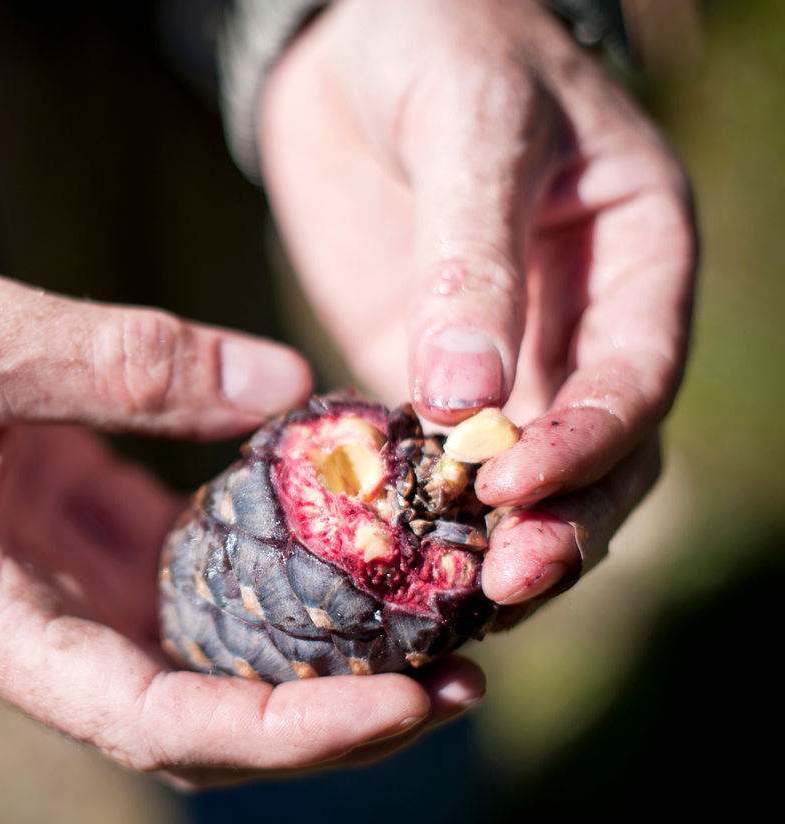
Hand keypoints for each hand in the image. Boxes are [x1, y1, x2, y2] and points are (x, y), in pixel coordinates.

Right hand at [0, 226, 483, 785]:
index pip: (143, 719)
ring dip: (310, 657)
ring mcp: (49, 592)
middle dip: (323, 715)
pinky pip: (186, 583)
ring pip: (199, 663)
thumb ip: (127, 359)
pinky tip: (349, 548)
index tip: (400, 705)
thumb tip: (291, 387)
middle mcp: (17, 629)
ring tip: (433, 626)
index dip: (277, 729)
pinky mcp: (73, 543)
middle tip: (457, 678)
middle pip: (190, 719)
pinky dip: (267, 579)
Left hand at [259, 0, 693, 613]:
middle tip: (498, 583)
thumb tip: (465, 404)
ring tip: (443, 594)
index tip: (516, 485)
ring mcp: (502, 357)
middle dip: (556, 523)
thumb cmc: (443, 43)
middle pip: (597, 456)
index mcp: (636, 257)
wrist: (360, 41)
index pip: (636, 375)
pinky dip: (412, 504)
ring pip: (519, 476)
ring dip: (488, 538)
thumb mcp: (471, 127)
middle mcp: (580, 322)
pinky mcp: (419, 371)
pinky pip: (430, 455)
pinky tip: (376, 546)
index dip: (590, 441)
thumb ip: (471, 261)